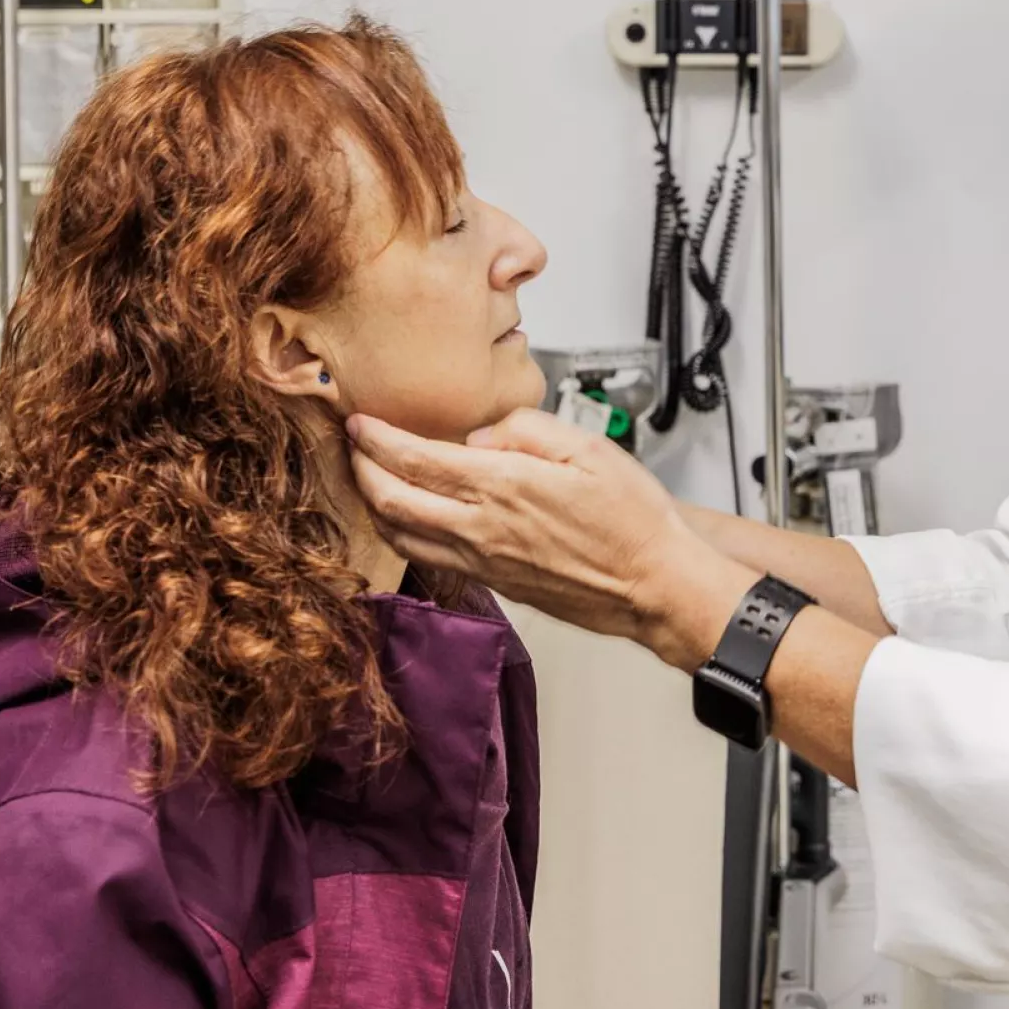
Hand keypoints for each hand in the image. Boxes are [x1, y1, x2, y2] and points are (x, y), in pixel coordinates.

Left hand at [347, 409, 748, 666]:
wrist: (654, 585)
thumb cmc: (632, 518)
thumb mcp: (589, 447)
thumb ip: (528, 429)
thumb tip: (484, 434)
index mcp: (503, 486)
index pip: (415, 459)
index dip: (378, 440)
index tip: (360, 423)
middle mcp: (482, 527)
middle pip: (393, 500)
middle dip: (363, 471)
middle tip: (354, 449)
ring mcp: (484, 562)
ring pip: (403, 536)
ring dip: (377, 507)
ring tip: (371, 483)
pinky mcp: (494, 584)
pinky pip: (430, 559)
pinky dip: (405, 536)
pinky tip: (411, 522)